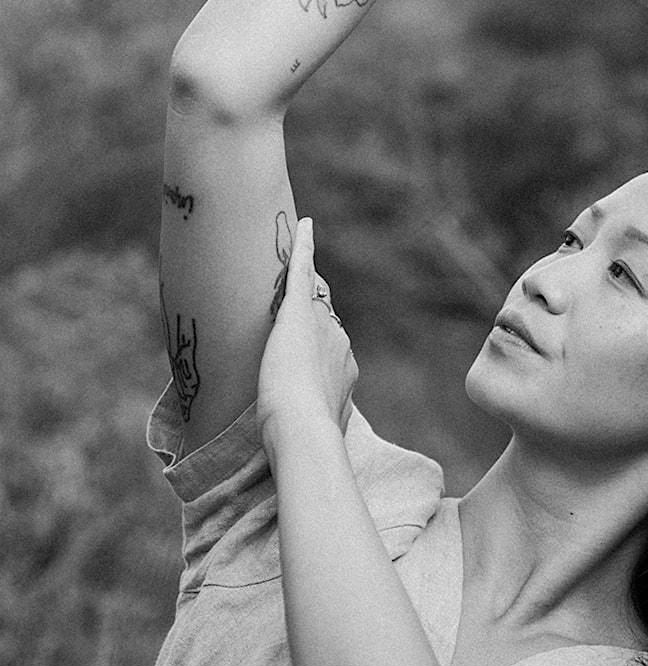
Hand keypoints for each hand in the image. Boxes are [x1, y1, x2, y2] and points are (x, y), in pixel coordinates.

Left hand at [257, 218, 358, 454]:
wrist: (302, 428)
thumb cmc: (302, 438)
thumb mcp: (315, 429)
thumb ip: (318, 424)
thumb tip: (321, 441)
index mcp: (344, 369)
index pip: (327, 349)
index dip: (312, 350)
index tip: (303, 356)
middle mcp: (341, 343)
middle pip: (320, 323)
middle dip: (306, 323)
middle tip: (284, 324)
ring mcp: (322, 326)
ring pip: (309, 301)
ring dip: (301, 289)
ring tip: (289, 270)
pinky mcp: (299, 311)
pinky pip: (303, 272)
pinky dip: (305, 247)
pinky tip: (306, 224)